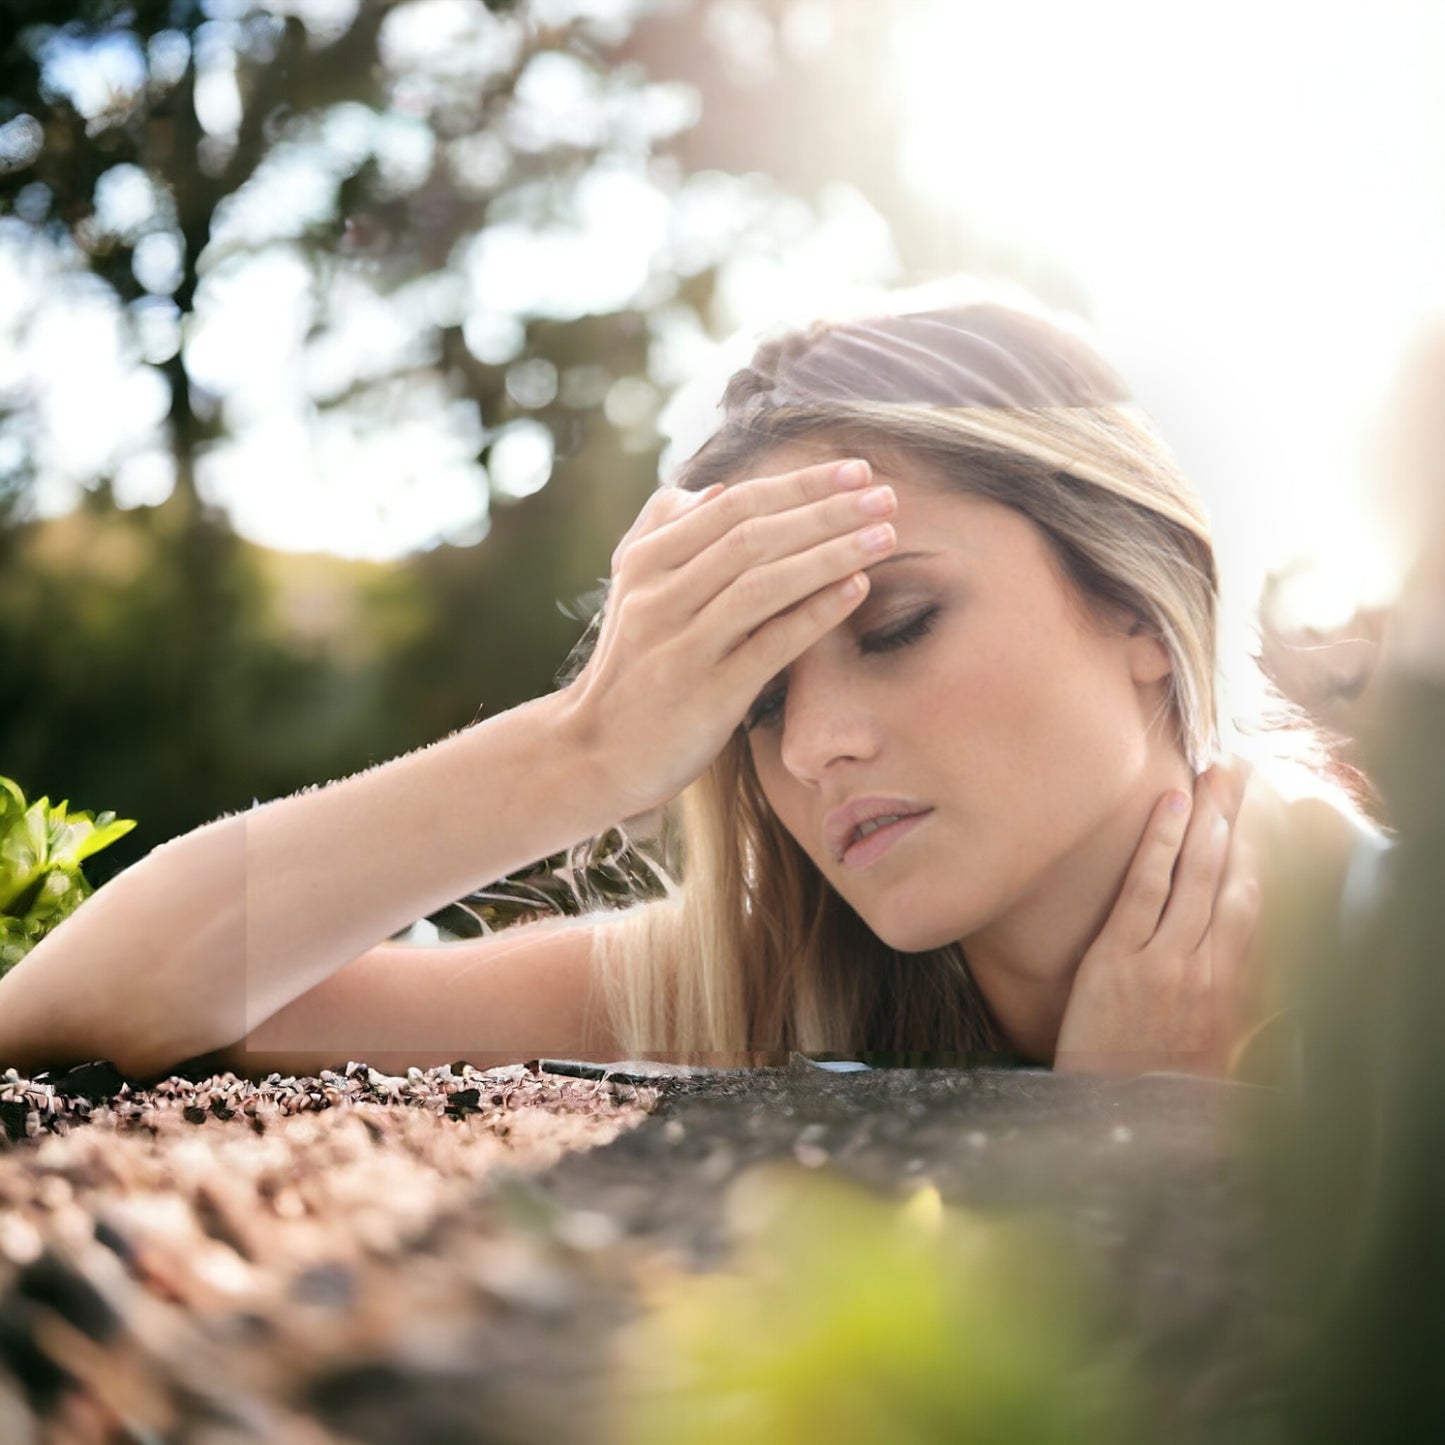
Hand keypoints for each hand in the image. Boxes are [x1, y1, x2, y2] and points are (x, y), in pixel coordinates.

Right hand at [559, 458, 898, 817]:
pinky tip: (857, 589)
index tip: (855, 471)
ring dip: (830, 554)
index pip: (733, 505)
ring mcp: (682, 646)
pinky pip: (767, 645)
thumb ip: (664, 531)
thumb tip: (716, 488)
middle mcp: (660, 597)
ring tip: (885, 535)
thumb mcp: (630, 590)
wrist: (593, 752)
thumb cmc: (630, 667)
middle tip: (885, 496)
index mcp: (646, 562)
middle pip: (752, 537)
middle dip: (825, 511)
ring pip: (761, 585)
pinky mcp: (706, 695)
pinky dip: (814, 614)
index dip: (798, 484)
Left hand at [1053, 764, 1261, 1075]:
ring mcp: (1163, 962)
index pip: (1254, 907)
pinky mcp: (1118, 960)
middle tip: (1239, 773)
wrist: (1113, 1125)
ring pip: (1196, 876)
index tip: (1259, 819)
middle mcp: (1206, 971)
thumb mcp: (1210, 1055)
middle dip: (1236, 822)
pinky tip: (1169, 806)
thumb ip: (1232, 1011)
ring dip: (1207, 819)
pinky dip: (1159, 845)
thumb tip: (1253, 978)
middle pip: (1230, 879)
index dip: (1257, 856)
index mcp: (1231, 992)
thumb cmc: (1155, 1090)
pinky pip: (1144, 889)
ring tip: (1213, 775)